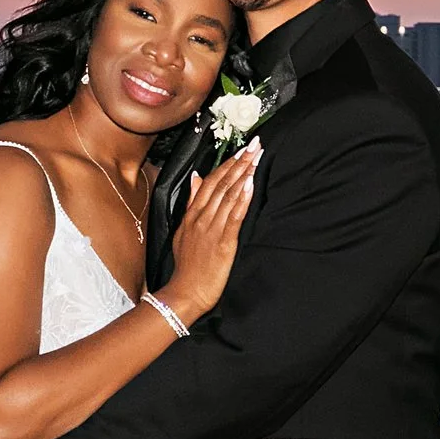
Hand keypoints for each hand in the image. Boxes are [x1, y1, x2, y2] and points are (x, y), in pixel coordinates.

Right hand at [160, 139, 259, 325]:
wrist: (184, 293)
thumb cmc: (186, 267)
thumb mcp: (182, 232)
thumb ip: (191, 204)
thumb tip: (196, 177)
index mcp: (192, 215)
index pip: (210, 182)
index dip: (227, 164)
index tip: (241, 150)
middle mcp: (201, 218)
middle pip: (221, 184)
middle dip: (239, 163)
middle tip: (254, 145)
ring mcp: (212, 229)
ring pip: (229, 196)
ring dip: (244, 175)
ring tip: (256, 158)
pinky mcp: (223, 243)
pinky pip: (234, 217)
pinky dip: (242, 199)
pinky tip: (250, 185)